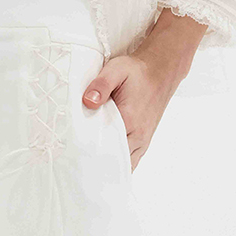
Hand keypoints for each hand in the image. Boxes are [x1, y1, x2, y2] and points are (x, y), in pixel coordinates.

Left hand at [81, 10, 206, 168]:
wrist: (161, 70)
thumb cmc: (138, 71)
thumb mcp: (116, 69)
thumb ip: (101, 85)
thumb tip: (88, 101)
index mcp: (129, 120)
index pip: (106, 148)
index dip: (89, 153)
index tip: (75, 154)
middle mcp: (138, 135)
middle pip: (114, 161)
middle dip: (96, 163)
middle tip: (77, 162)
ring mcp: (142, 140)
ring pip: (124, 165)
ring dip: (108, 166)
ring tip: (90, 165)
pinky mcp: (144, 140)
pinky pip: (131, 161)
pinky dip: (119, 164)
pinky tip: (106, 163)